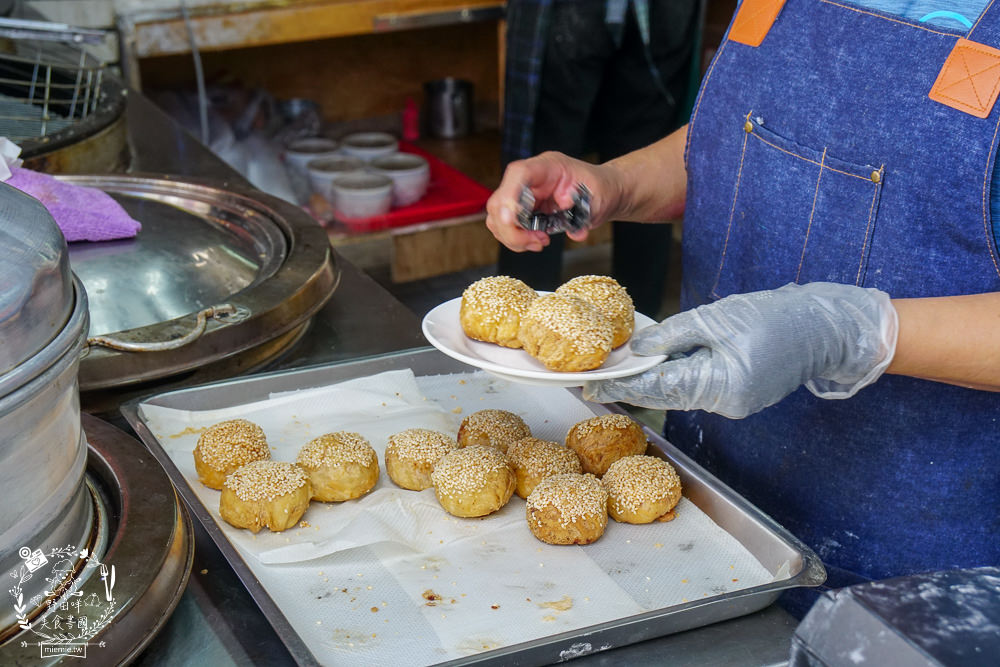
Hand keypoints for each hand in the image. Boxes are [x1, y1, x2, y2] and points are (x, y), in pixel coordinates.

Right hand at [485, 151, 618, 251]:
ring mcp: (522, 194)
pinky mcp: (522, 210)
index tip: (511, 219)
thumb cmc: (599, 189)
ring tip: (539, 242)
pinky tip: (537, 241)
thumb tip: (575, 230)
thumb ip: (586, 211)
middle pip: (500, 201)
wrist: (602, 193)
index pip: (519, 174)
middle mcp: (529, 179)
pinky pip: (505, 227)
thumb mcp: (599, 196)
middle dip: (512, 229)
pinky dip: (516, 240)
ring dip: (513, 237)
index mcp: (547, 166)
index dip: (509, 196)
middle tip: (538, 241)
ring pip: (498, 217)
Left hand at [583, 282, 898, 417]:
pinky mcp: (740, 395)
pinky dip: (677, 376)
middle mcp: (726, 403)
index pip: (658, 389)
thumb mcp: (716, 317)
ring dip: (652, 381)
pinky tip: (657, 365)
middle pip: (666, 396)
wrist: (825, 326)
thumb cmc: (776, 316)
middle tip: (594, 378)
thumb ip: (673, 334)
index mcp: (721, 385)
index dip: (622, 386)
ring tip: (618, 370)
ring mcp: (735, 403)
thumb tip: (637, 349)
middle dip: (631, 385)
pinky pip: (699, 386)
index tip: (591, 385)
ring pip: (681, 392)